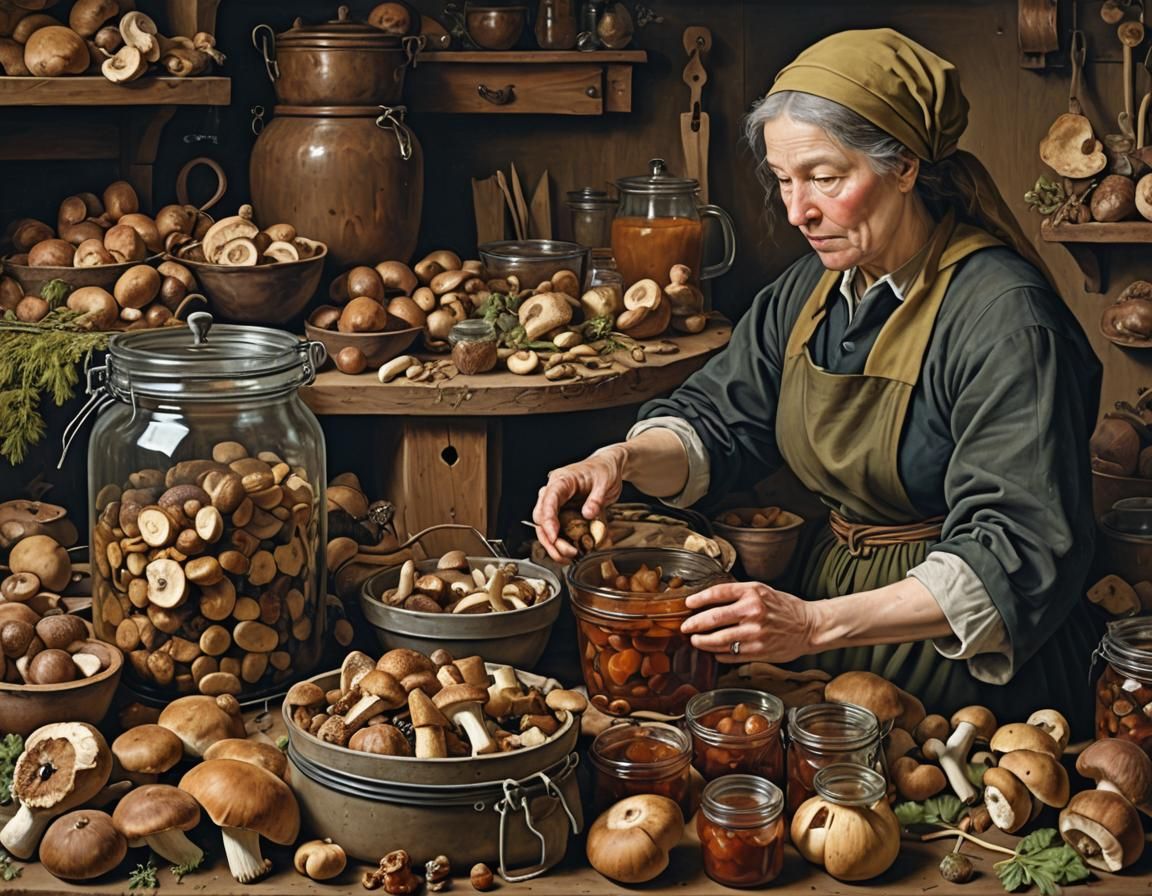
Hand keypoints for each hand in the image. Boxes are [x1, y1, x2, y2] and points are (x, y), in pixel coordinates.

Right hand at [531, 446, 626, 561]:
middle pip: (541, 517)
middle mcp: (554, 491)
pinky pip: (556, 529)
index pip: (548, 500)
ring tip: (567, 557)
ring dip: (553, 545)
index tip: (553, 536)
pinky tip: (569, 553)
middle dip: (550, 539)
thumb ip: (596, 498)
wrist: (608, 466)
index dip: (548, 520)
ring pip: (545, 527)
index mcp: (561, 480)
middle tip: (567, 552)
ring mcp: (557, 503)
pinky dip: (560, 543)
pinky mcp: (563, 512)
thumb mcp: (605, 482)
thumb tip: (588, 513)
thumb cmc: (604, 469)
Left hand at [680, 581, 819, 663]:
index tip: (688, 604)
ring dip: (702, 642)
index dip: (698, 599)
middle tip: (685, 627)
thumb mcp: (762, 591)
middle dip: (694, 624)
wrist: (809, 626)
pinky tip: (714, 652)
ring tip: (696, 641)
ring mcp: (755, 633)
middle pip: (713, 618)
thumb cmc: (783, 607)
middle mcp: (753, 611)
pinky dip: (718, 654)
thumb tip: (708, 600)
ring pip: (718, 640)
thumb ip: (738, 594)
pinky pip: (730, 655)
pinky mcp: (758, 651)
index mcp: (752, 593)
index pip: (717, 593)